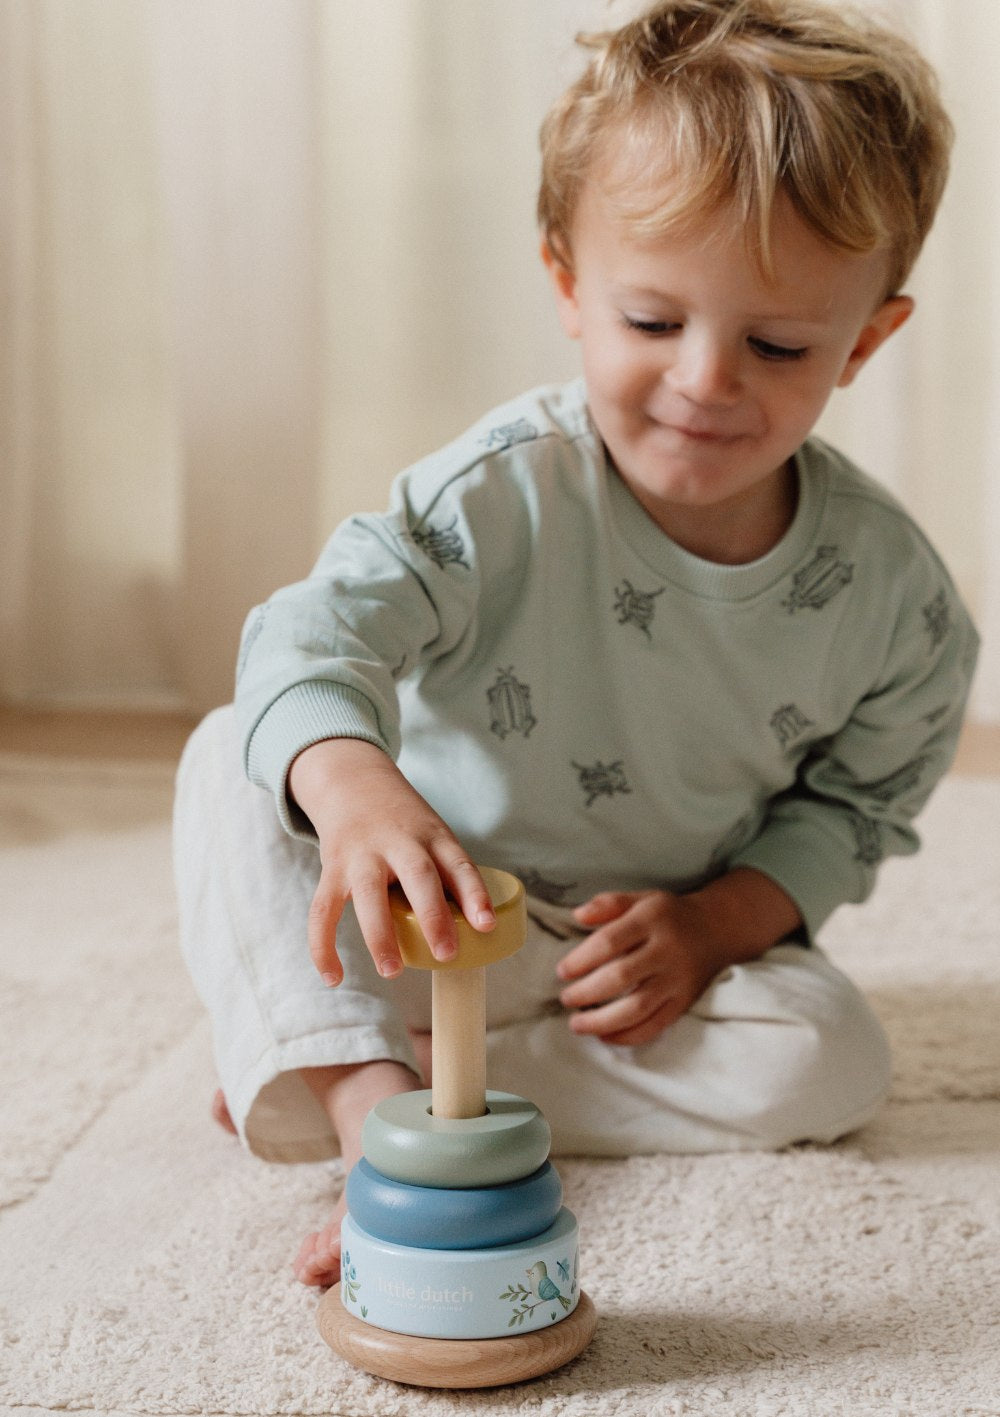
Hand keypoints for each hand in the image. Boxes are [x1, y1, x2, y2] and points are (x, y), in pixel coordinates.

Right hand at [288, 738, 494, 984]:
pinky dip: (323, 945)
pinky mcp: (332, 868)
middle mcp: (398, 842)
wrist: (353, 782)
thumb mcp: (432, 835)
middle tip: (446, 954)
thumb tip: (471, 934)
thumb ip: (447, 875)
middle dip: (433, 915)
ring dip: (380, 935)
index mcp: (432, 836)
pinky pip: (323, 909)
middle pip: (418, 876)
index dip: (475, 894)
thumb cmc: (405, 824)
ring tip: (393, 971)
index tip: (487, 925)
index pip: (459, 863)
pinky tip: (333, 977)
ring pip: (369, 894)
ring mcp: (362, 854)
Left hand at [556, 872, 801, 1046]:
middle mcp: (666, 951)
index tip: (562, 971)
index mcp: (651, 920)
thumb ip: (609, 904)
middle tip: (566, 999)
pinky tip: (605, 1036)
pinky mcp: (684, 1002)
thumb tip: (578, 915)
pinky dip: (628, 1036)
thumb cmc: (668, 915)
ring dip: (603, 1021)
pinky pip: (656, 1025)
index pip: (610, 941)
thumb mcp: (641, 898)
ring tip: (577, 1025)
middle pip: (621, 977)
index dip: (582, 959)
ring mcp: (677, 979)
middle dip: (587, 992)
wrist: (717, 929)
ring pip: (638, 1007)